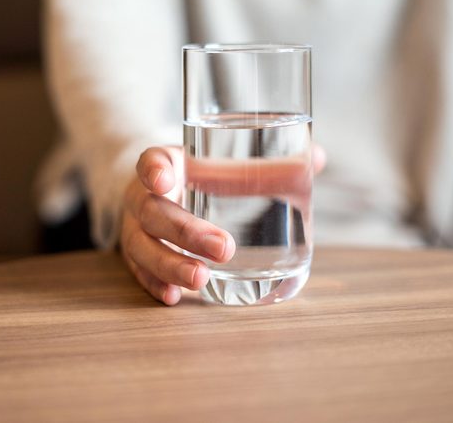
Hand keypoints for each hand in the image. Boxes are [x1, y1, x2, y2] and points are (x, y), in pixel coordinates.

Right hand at [120, 143, 325, 305]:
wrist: (161, 194)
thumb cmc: (202, 178)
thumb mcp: (225, 164)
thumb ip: (269, 163)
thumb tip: (316, 157)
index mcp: (168, 166)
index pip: (151, 160)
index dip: (153, 169)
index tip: (165, 179)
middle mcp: (145, 197)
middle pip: (153, 211)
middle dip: (185, 231)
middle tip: (223, 248)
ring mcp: (136, 229)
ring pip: (142, 246)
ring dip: (170, 264)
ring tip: (200, 279)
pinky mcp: (136, 256)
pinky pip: (139, 272)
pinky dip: (155, 284)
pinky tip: (174, 296)